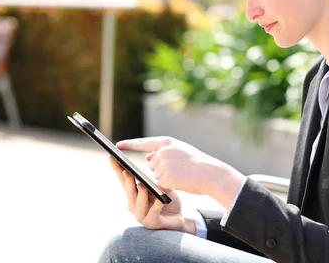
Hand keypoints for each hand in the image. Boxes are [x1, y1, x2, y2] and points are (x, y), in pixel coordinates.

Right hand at [109, 156, 195, 233]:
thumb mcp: (161, 184)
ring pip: (138, 204)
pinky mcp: (151, 223)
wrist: (178, 219)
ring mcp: (141, 215)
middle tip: (127, 171)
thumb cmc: (167, 200)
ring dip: (140, 194)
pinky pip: (152, 214)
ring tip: (141, 185)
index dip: (117, 169)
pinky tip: (160, 200)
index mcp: (134, 193)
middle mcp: (134, 204)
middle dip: (127, 181)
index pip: (123, 180)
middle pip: (129, 191)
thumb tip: (149, 156)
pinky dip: (156, 206)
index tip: (112, 157)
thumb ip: (154, 174)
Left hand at [116, 136, 245, 208]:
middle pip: (152, 163)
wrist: (211, 174)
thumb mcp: (181, 152)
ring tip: (181, 174)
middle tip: (179, 169)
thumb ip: (164, 152)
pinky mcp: (164, 178)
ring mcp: (163, 164)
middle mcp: (162, 151)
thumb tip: (147, 158)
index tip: (117, 146)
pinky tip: (179, 181)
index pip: (144, 142)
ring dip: (165, 177)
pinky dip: (167, 185)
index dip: (130, 144)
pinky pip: (160, 184)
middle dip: (161, 168)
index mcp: (167, 142)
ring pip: (156, 174)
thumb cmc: (198, 164)